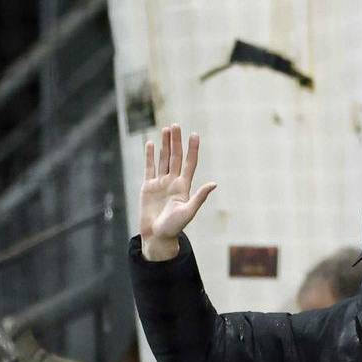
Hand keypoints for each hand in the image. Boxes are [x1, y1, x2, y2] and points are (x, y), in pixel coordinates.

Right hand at [140, 124, 218, 260]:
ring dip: (165, 145)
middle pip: (175, 157)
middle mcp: (173, 182)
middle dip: (176, 141)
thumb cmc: (174, 227)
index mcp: (184, 186)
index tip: (195, 135)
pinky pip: (149, 167)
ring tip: (166, 129)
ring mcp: (160, 183)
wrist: (157, 236)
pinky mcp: (148, 187)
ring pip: (163, 159)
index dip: (192, 149)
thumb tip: (214, 183)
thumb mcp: (188, 211)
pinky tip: (152, 144)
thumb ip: (200, 197)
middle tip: (176, 125)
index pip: (189, 163)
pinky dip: (150, 156)